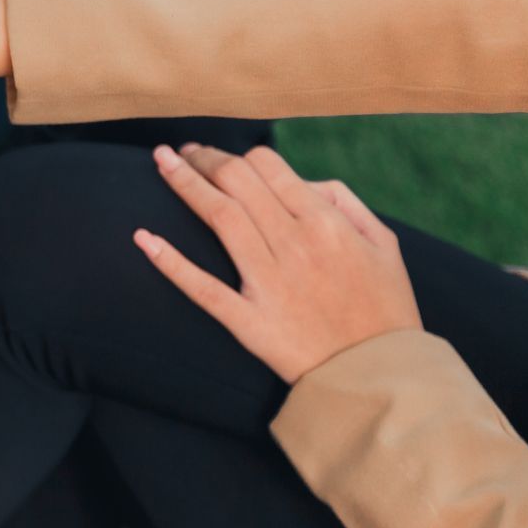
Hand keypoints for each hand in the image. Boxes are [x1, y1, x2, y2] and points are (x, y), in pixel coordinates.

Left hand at [134, 143, 422, 382]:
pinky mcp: (250, 320)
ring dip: (183, 183)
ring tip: (160, 163)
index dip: (237, 154)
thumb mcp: (382, 244)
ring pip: (218, 217)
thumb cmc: (384, 306)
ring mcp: (269, 282)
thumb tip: (300, 179)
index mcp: (326, 223)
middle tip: (179, 152)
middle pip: (236, 182)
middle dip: (203, 159)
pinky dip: (171, 262)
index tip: (215, 155)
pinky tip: (144, 238)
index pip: (268, 167)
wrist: (380, 375)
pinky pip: (204, 287)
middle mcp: (294, 244)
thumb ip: (343, 202)